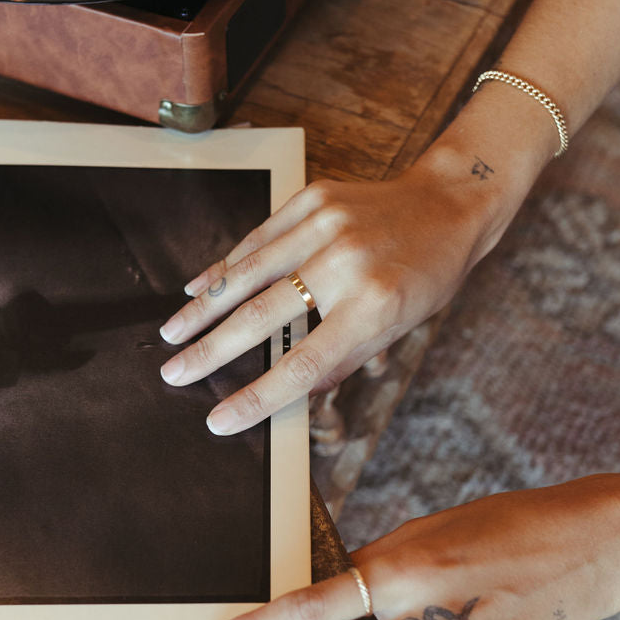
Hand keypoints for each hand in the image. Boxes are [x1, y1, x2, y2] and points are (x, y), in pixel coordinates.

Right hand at [158, 156, 513, 433]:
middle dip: (209, 351)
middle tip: (172, 373)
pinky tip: (199, 288)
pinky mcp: (313, 198)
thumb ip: (341, 358)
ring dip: (204, 309)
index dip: (256, 397)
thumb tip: (285, 392)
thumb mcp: (399, 326)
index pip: (303, 365)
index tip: (219, 420)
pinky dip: (225, 266)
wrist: (448, 203)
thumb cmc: (427, 274)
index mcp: (374, 307)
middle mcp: (345, 264)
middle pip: (262, 317)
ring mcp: (326, 225)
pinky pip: (258, 239)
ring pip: (248, 273)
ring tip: (170, 334)